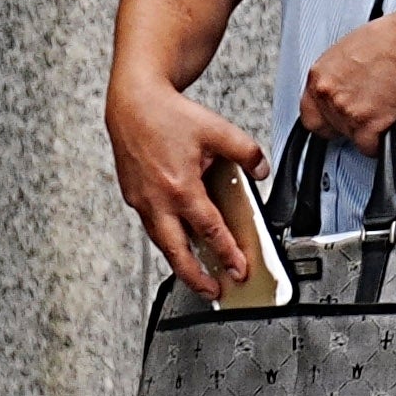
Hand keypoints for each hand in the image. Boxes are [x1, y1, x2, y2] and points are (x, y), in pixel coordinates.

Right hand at [107, 77, 266, 297]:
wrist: (132, 103)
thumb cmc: (169, 115)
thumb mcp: (219, 130)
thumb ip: (247, 154)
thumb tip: (262, 171)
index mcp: (179, 186)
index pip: (209, 229)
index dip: (227, 252)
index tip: (239, 269)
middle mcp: (156, 199)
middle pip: (176, 250)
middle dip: (195, 276)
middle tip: (214, 293)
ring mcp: (140, 200)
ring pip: (161, 241)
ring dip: (180, 262)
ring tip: (198, 278)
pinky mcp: (133, 196)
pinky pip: (153, 226)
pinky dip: (168, 240)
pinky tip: (181, 245)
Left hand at [292, 13, 395, 156]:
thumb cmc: (387, 41)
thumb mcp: (347, 52)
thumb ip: (336, 76)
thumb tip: (341, 88)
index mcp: (319, 76)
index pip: (308, 114)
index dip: (325, 119)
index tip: (334, 121)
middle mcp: (327, 95)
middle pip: (330, 128)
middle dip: (347, 125)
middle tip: (364, 115)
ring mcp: (346, 111)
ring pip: (351, 137)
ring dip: (366, 131)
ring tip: (382, 113)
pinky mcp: (368, 123)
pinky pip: (369, 147)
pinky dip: (378, 144)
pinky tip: (386, 130)